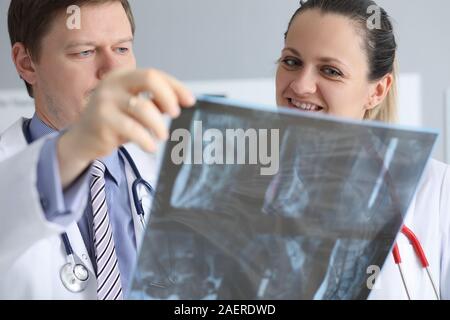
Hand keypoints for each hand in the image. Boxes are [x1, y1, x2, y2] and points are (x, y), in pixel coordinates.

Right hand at [57, 68, 194, 187]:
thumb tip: (179, 102)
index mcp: (123, 77)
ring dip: (159, 124)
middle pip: (149, 78)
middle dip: (168, 95)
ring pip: (143, 107)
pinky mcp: (102, 120)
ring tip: (162, 136)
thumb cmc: (114, 122)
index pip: (155, 74)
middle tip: (176, 113)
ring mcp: (105, 100)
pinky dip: (146, 140)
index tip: (190, 101)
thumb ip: (155, 103)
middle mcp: (113, 84)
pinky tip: (150, 146)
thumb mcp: (135, 110)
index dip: (175, 86)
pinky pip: (133, 129)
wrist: (83, 140)